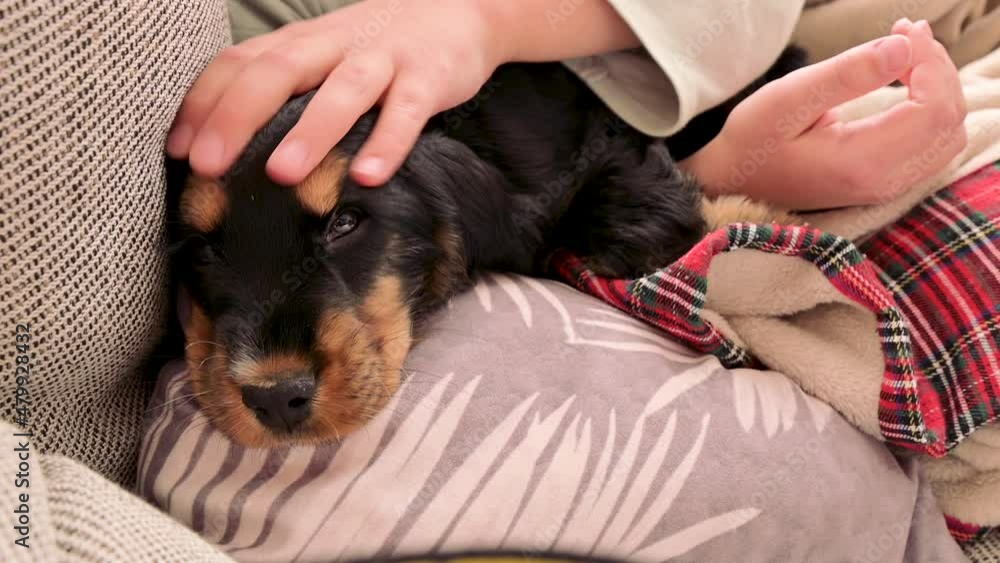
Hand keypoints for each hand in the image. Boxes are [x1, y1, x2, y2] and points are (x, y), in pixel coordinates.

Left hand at [166, 0, 505, 185]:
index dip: (204, 103)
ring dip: (310, 129)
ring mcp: (384, 59)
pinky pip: (408, 112)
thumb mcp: (324, 55)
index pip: (240, 63)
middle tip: (209, 165)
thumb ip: (286, 91)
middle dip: (238, 116)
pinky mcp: (429, 78)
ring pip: (343, 90)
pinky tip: (369, 176)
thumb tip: (232, 150)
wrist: (459, 11)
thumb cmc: (378, 47)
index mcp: (301, 42)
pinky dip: (388, 143)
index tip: (179, 150)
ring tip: (282, 173)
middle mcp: (335, 45)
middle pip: (279, 70)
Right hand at [684, 19, 966, 209]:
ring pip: (948, 133)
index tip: (901, 30)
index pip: (933, 108)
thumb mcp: (788, 99)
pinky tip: (906, 80)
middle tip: (904, 32)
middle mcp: (882, 181)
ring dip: (938, 87)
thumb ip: (846, 74)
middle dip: (938, 69)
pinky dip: (930, 106)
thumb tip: (903, 47)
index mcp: (861, 162)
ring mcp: (886, 186)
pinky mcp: (884, 181)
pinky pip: (932, 143)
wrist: (731, 182)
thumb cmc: (752, 140)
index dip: (930, 62)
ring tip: (905, 53)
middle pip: (949, 120)